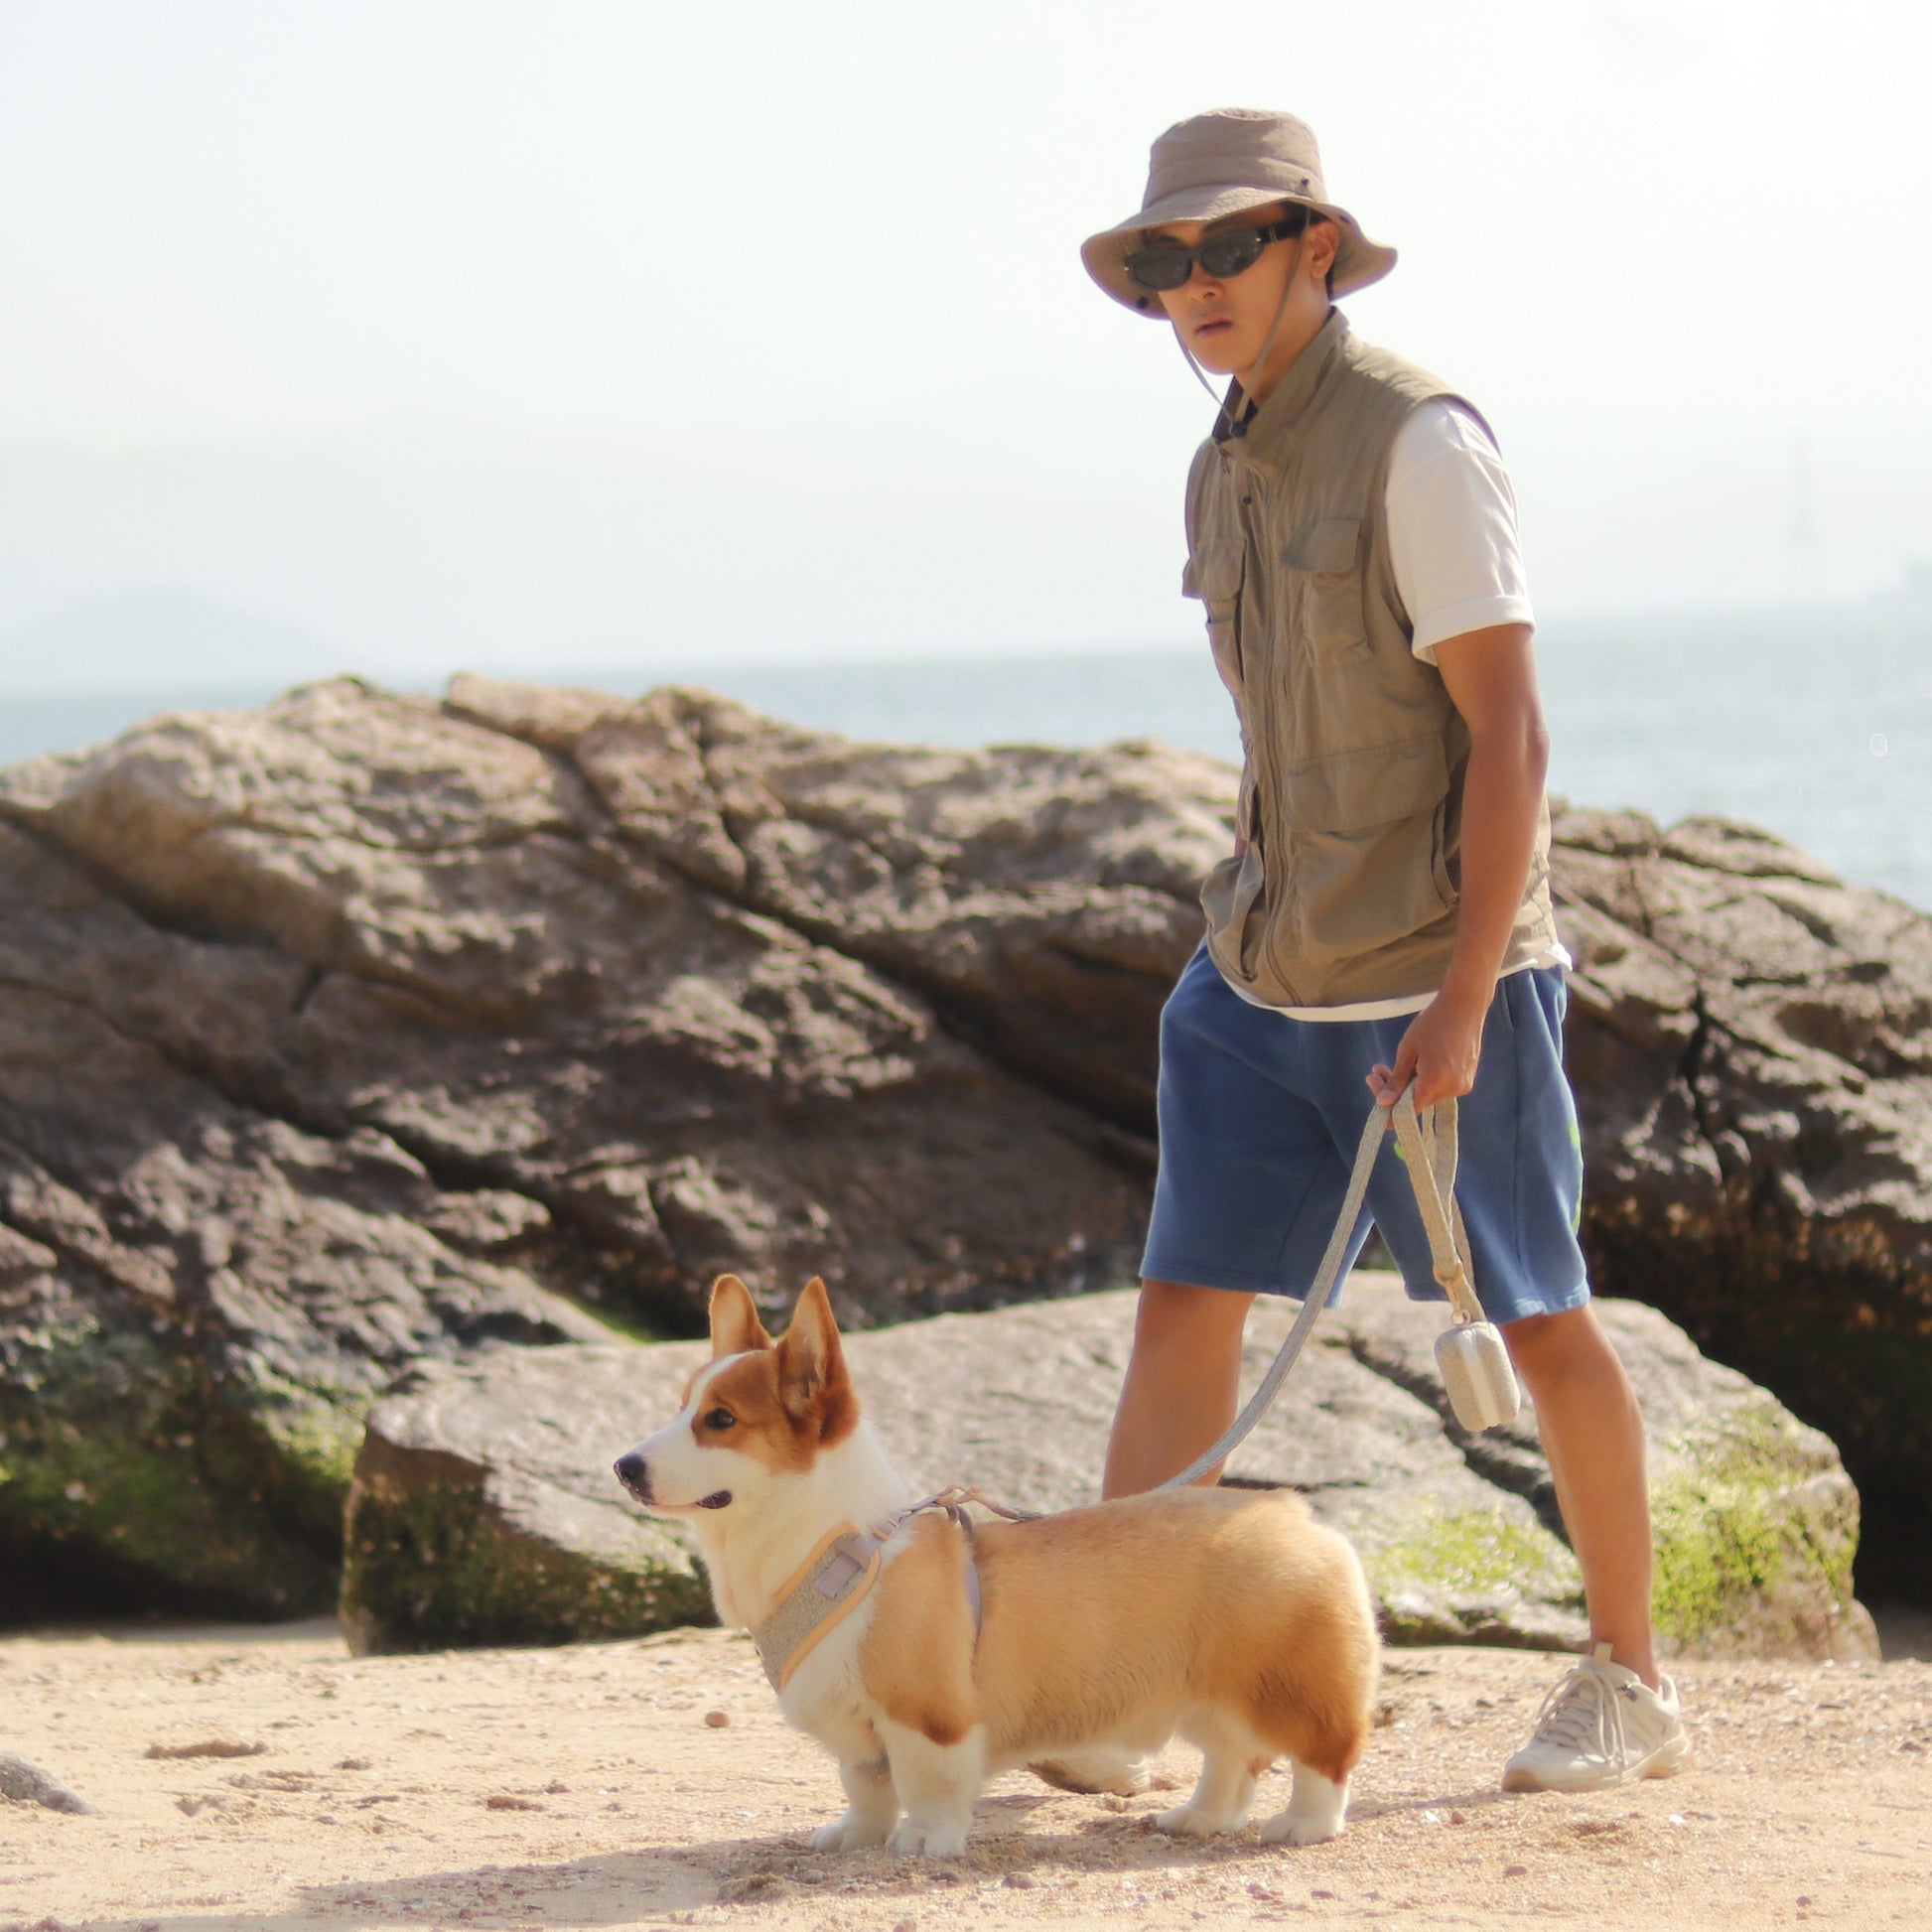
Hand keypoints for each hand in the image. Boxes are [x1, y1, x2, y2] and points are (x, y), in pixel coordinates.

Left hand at [1367, 982, 1490, 1109]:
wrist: (1465, 1005)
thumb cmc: (1433, 1022)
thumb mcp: (1408, 1049)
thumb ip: (1397, 1079)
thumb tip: (1383, 1103)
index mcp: (1435, 1082)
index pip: (1408, 1111)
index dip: (1389, 1111)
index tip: (1375, 1099)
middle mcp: (1452, 1089)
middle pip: (1417, 1102)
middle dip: (1394, 1090)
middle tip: (1376, 1071)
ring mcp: (1462, 1085)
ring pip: (1427, 1095)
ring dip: (1409, 1084)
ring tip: (1392, 1063)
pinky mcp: (1467, 1080)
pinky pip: (1440, 1088)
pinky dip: (1425, 1080)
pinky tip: (1416, 1063)